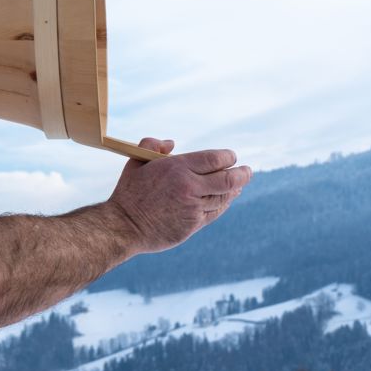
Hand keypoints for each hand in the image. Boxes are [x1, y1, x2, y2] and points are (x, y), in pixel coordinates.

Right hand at [108, 137, 251, 254]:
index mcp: (177, 168)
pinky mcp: (193, 225)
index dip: (228, 157)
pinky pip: (215, 212)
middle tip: (247, 171)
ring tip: (239, 185)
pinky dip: (223, 204)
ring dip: (234, 190)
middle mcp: (189, 187)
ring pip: (224, 197)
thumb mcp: (136, 161)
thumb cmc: (128, 193)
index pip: (215, 159)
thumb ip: (152, 145)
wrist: (123, 226)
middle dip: (242, 174)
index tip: (231, 157)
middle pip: (228, 178)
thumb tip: (172, 144)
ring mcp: (193, 207)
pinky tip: (226, 200)